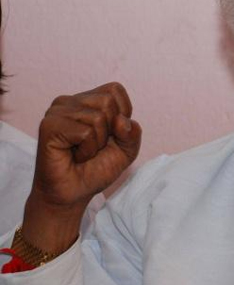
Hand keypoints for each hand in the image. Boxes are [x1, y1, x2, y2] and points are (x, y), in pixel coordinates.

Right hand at [22, 82, 141, 253]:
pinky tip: (74, 156)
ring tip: (82, 152)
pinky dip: (87, 150)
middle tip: (92, 146)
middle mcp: (70, 101)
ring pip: (98, 118)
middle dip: (109, 131)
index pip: (115, 89)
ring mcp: (56, 112)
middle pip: (108, 102)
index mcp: (87, 100)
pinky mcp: (49, 126)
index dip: (122, 114)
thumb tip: (122, 120)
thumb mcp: (126, 150)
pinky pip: (86, 133)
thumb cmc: (96, 169)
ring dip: (97, 143)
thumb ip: (133, 133)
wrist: (73, 194)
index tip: (109, 135)